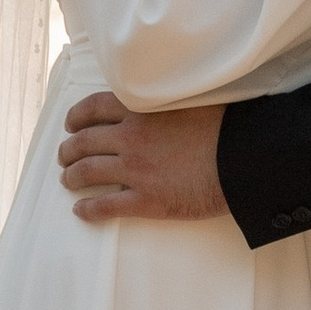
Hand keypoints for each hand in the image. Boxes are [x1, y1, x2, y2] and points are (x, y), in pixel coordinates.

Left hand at [58, 93, 227, 222]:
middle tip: (65, 156)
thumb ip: (165, 100)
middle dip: (68, 150)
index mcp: (141, 109)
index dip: (77, 117)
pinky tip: (81, 211)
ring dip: (72, 177)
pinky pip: (105, 206)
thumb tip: (158, 100)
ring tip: (69, 180)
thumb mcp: (191, 98)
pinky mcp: (147, 200)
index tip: (72, 124)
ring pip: (87, 173)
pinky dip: (88, 209)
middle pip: (83, 142)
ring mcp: (136, 170)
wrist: (244, 158)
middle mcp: (131, 137)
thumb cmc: (227, 126)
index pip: (94, 107)